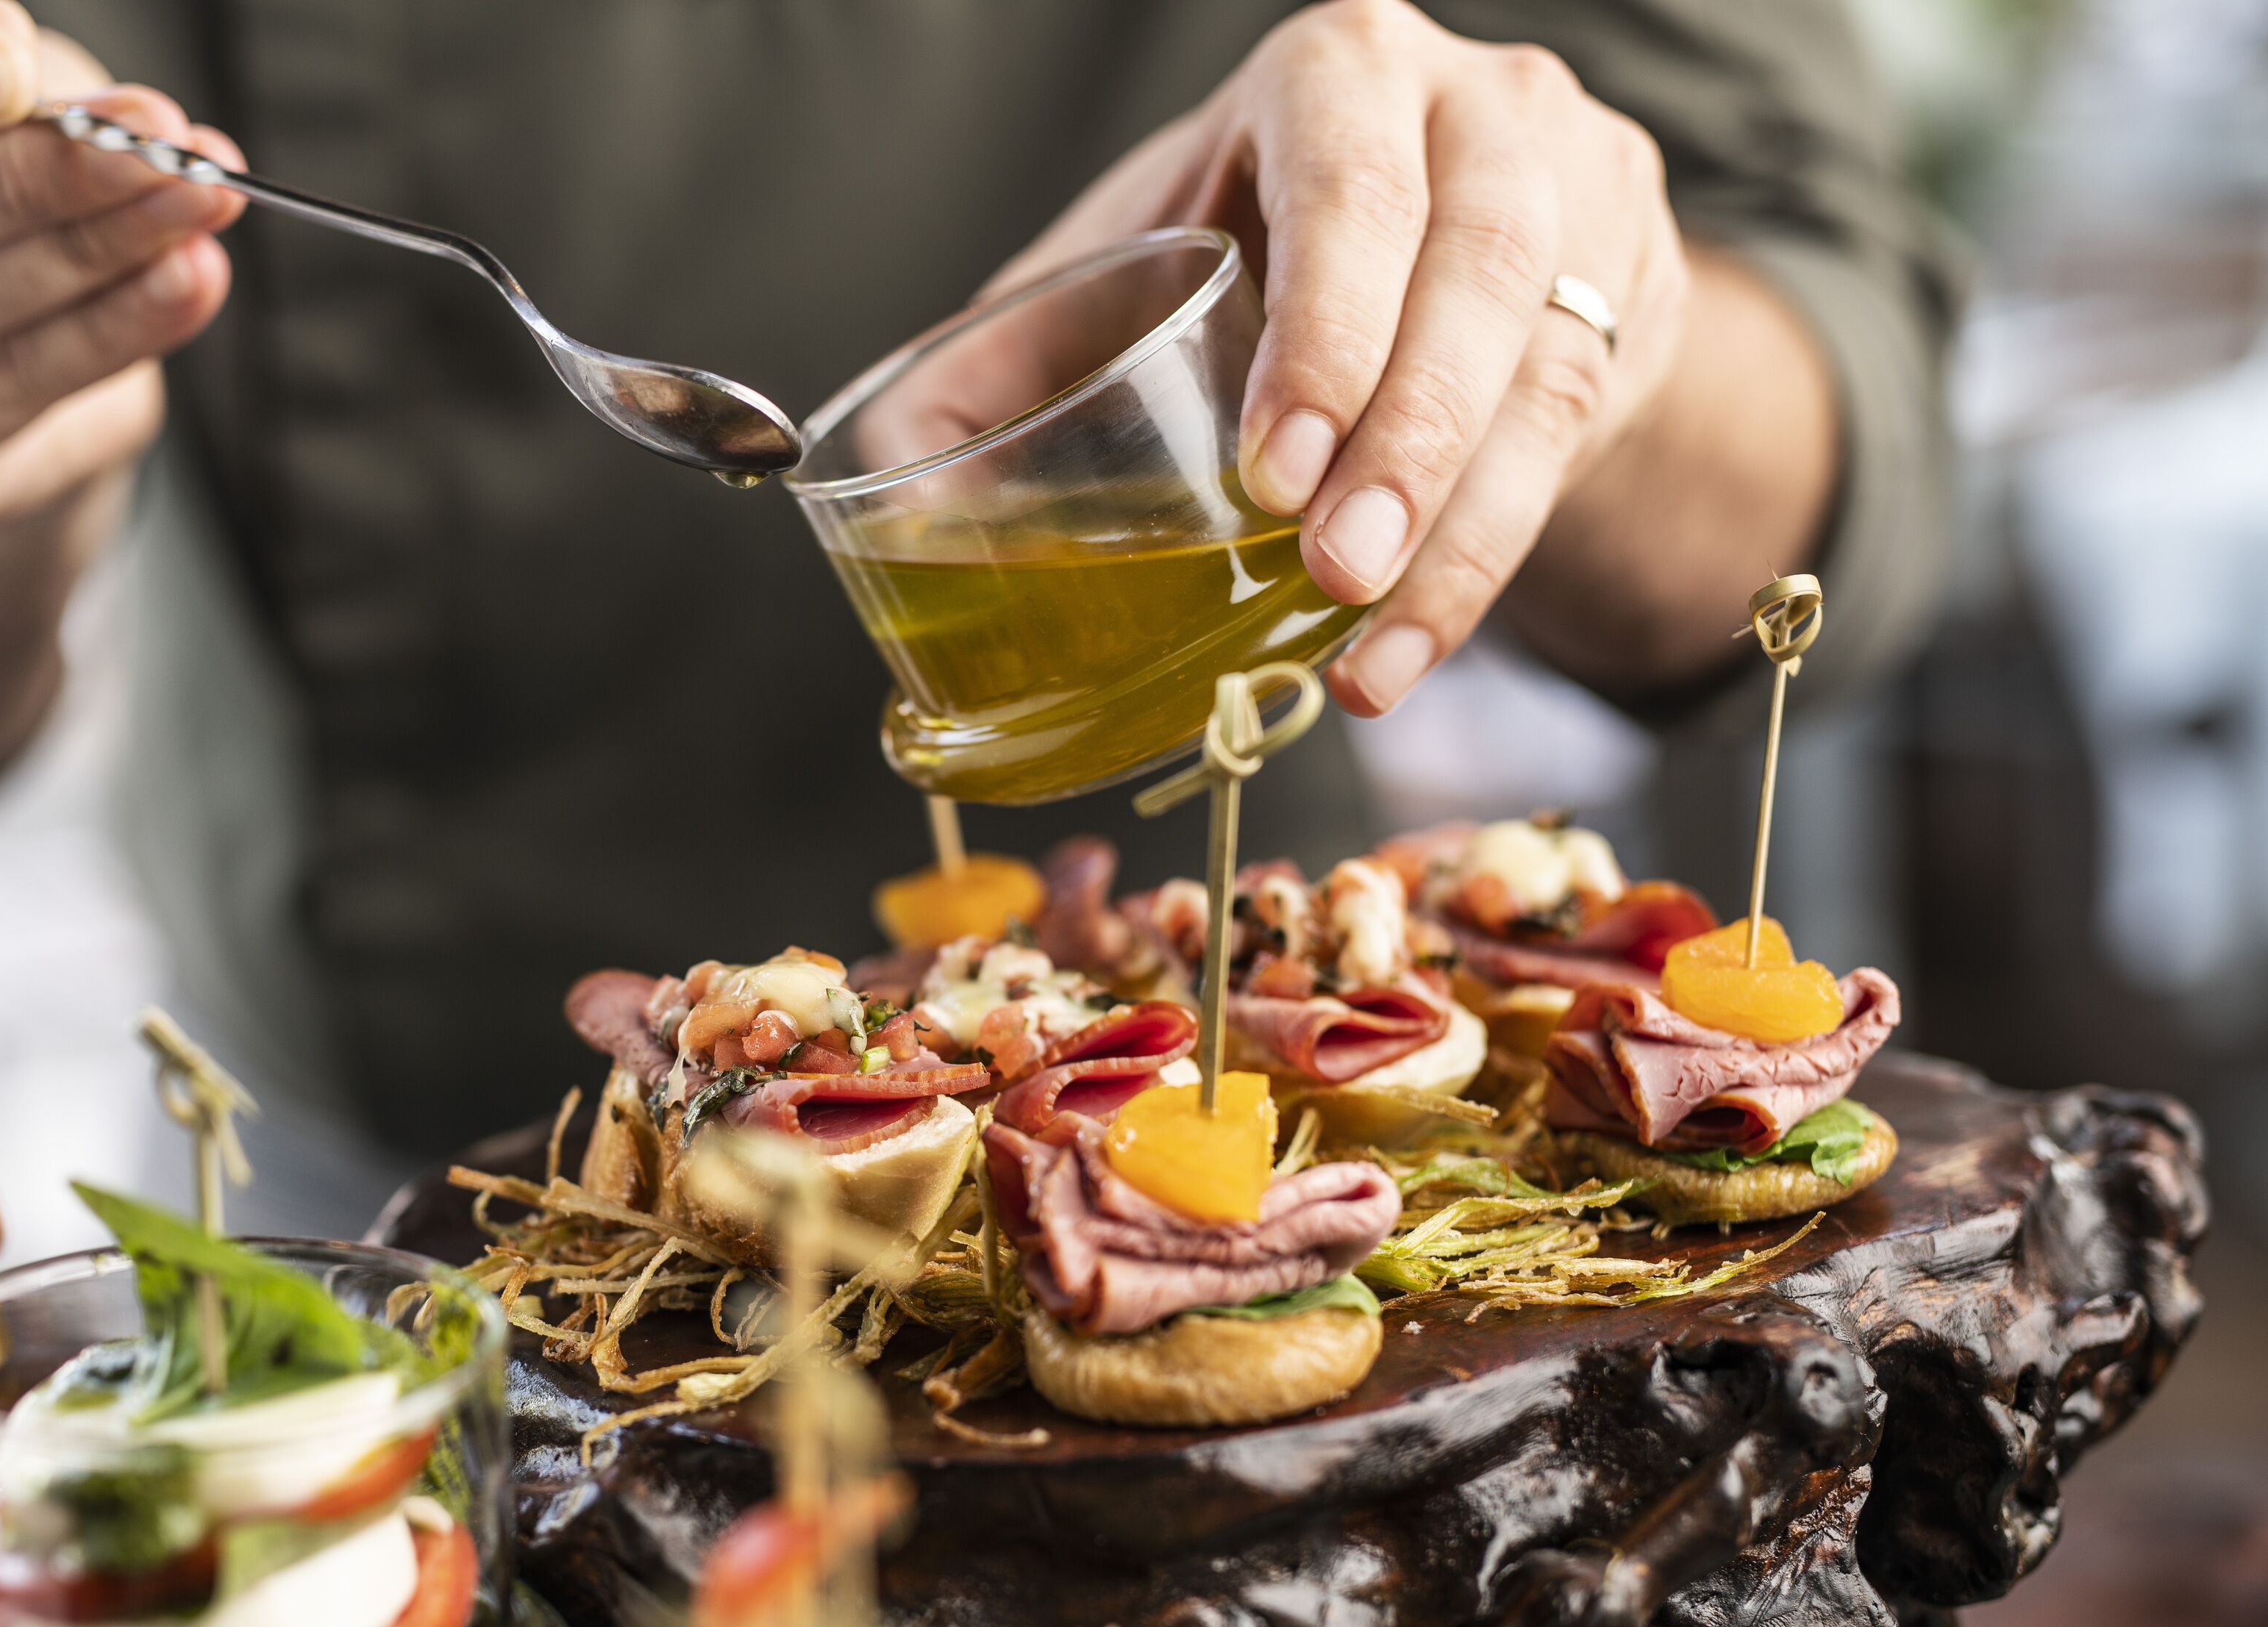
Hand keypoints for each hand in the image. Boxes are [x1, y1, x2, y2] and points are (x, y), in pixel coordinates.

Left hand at [991, 0, 1687, 714]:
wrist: (1434, 245)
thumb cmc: (1247, 246)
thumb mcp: (1131, 257)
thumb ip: (1009, 348)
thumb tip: (885, 467)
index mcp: (1341, 74)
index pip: (1356, 188)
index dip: (1329, 330)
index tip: (1273, 473)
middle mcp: (1488, 111)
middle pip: (1478, 277)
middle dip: (1406, 444)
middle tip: (1330, 575)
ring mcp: (1588, 197)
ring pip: (1547, 372)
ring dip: (1455, 532)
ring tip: (1363, 654)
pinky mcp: (1639, 295)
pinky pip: (1578, 443)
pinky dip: (1486, 563)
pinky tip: (1407, 648)